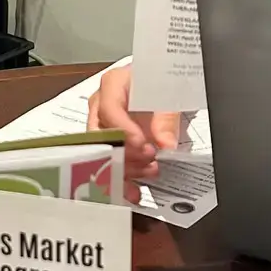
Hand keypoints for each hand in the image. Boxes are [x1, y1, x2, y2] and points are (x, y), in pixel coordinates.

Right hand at [84, 64, 181, 203]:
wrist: (163, 82)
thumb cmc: (161, 80)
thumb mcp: (169, 93)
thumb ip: (166, 118)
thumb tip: (165, 144)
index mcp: (113, 84)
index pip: (109, 109)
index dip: (123, 131)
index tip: (142, 146)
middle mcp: (101, 104)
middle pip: (100, 134)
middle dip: (123, 153)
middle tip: (148, 161)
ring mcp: (102, 124)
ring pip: (102, 151)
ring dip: (124, 167)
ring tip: (148, 172)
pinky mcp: (109, 141)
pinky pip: (109, 160)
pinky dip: (121, 176)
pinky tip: (133, 190)